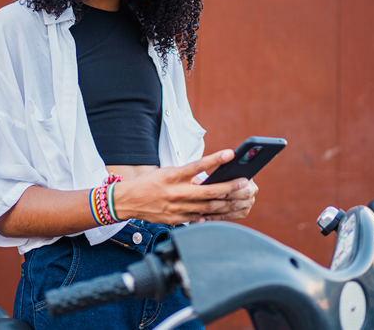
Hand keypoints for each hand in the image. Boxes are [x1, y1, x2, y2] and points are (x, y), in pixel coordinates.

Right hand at [113, 149, 249, 224]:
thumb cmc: (150, 183)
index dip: (215, 160)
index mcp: (172, 176)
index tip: (230, 154)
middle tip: (244, 182)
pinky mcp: (176, 220)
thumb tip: (209, 178)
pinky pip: (200, 217)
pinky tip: (224, 209)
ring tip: (240, 196)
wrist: (128, 201)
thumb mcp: (167, 172)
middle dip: (230, 187)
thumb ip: (188, 175)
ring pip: (208, 207)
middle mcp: (175, 193)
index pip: (197, 166)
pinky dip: (213, 213)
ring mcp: (177, 208)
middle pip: (208, 191)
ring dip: (226, 202)